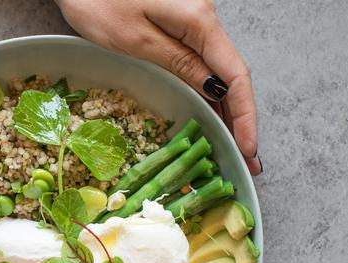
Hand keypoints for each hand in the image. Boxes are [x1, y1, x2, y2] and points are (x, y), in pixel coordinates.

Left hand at [56, 0, 261, 174]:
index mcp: (199, 21)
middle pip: (231, 77)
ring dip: (226, 111)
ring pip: (217, 73)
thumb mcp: (136, 40)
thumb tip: (215, 91)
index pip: (235, 76)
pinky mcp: (178, 27)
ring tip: (232, 150)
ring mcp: (193, 23)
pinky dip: (207, 95)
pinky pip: (201, 65)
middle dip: (239, 121)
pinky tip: (211, 119)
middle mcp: (204, 19)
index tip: (248, 150)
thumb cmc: (98, 0)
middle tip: (245, 162)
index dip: (245, 117)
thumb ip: (179, 64)